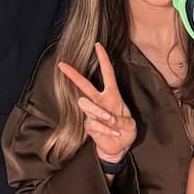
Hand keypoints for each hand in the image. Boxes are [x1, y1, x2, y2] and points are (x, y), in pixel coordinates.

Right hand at [58, 43, 135, 164]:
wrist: (119, 147)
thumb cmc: (126, 131)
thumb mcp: (130, 124)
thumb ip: (121, 120)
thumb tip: (108, 118)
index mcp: (113, 95)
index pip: (107, 74)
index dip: (103, 59)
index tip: (98, 45)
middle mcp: (100, 101)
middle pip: (84, 84)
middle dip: (73, 74)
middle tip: (62, 65)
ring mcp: (92, 112)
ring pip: (87, 104)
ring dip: (100, 113)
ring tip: (112, 122)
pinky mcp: (88, 125)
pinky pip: (93, 123)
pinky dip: (105, 129)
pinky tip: (113, 134)